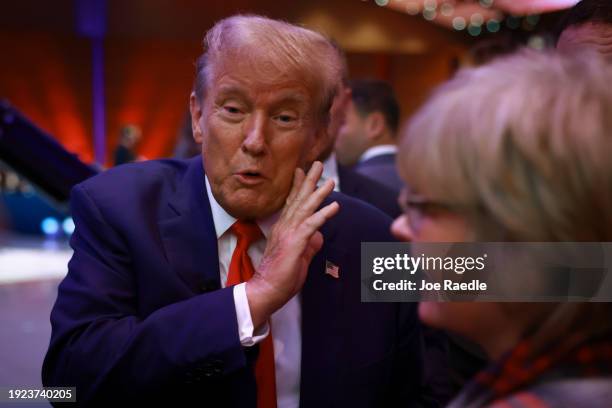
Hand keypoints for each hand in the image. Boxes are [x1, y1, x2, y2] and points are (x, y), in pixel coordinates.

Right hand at [246, 161, 338, 327]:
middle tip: (316, 164)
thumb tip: (319, 237)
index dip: (298, 186)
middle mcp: (285, 227)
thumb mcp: (299, 258)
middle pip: (298, 199)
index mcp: (284, 229)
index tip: (302, 171)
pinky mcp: (295, 243)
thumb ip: (309, 246)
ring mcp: (289, 233)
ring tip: (330, 180)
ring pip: (306, 208)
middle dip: (309, 180)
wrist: (266, 290)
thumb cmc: (280, 277)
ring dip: (319, 193)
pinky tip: (335, 206)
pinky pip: (312, 225)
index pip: (292, 203)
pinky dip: (323, 214)